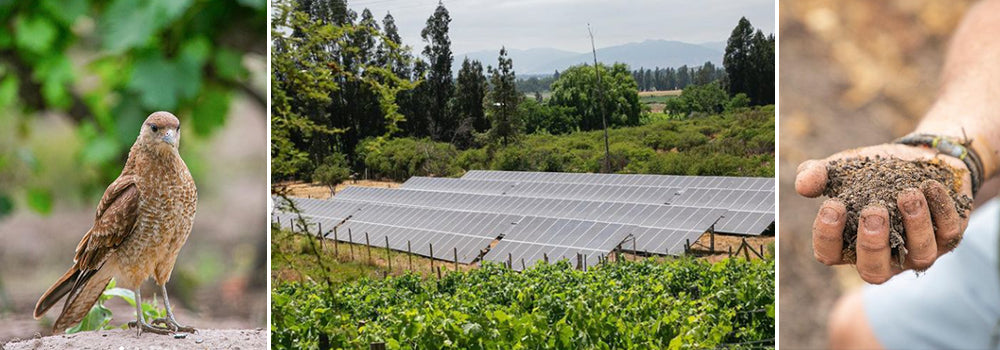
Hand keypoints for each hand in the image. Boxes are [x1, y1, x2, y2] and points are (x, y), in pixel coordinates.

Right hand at [795, 143, 971, 283]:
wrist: (917, 158)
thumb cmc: (872, 170)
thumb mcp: (842, 167)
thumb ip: (817, 174)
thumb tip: (802, 185)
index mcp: (848, 244)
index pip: (829, 255)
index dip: (828, 236)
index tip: (833, 205)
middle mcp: (883, 257)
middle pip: (875, 272)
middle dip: (874, 244)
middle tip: (874, 212)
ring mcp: (918, 252)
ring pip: (920, 256)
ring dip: (914, 225)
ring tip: (907, 194)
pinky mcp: (949, 238)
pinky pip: (948, 234)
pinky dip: (940, 210)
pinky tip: (929, 186)